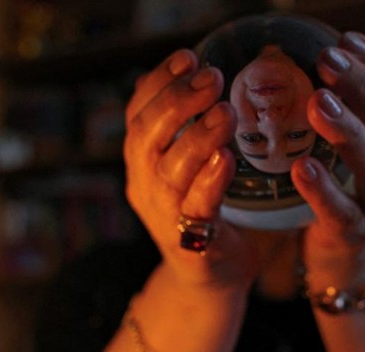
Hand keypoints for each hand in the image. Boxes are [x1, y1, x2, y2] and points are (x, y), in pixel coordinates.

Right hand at [124, 49, 256, 291]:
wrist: (210, 282)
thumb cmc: (206, 214)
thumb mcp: (191, 169)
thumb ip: (191, 132)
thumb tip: (205, 81)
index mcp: (141, 163)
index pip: (138, 113)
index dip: (158, 82)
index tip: (188, 57)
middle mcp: (144, 185)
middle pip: (146, 134)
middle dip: (178, 101)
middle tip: (213, 78)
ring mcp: (162, 215)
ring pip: (169, 169)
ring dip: (197, 136)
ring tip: (226, 111)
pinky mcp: (189, 242)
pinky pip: (196, 206)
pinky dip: (210, 180)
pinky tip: (226, 157)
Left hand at [292, 32, 364, 289]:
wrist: (357, 259)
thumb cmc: (360, 192)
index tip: (347, 40)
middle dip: (364, 89)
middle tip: (327, 61)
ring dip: (349, 133)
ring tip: (318, 105)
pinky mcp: (357, 236)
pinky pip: (343, 213)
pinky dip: (324, 190)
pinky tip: (302, 167)